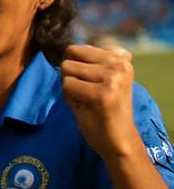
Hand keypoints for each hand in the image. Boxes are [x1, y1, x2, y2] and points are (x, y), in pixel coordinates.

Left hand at [61, 43, 141, 160]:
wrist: (118, 141)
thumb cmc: (103, 110)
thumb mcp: (100, 77)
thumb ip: (89, 60)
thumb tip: (66, 47)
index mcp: (121, 57)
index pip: (76, 49)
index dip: (76, 70)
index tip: (94, 86)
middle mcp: (120, 64)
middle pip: (69, 56)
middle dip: (72, 77)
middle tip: (90, 94)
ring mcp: (113, 78)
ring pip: (66, 70)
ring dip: (71, 88)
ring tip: (89, 101)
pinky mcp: (103, 93)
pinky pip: (67, 86)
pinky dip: (71, 99)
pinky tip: (89, 108)